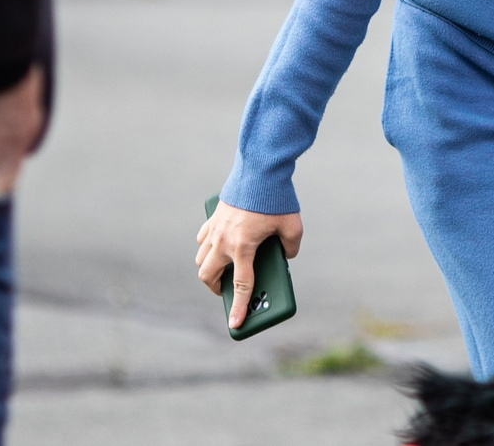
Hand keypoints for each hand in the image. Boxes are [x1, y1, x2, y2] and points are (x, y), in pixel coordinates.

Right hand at [196, 201, 303, 330]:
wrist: (260, 168)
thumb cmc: (276, 198)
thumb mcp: (293, 226)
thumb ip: (290, 246)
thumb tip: (286, 256)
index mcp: (243, 247)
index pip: (241, 285)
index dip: (238, 307)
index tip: (235, 325)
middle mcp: (224, 241)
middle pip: (208, 275)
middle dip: (215, 288)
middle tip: (227, 291)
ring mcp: (215, 229)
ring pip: (201, 258)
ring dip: (209, 268)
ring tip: (223, 271)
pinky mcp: (213, 217)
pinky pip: (203, 239)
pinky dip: (207, 247)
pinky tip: (220, 246)